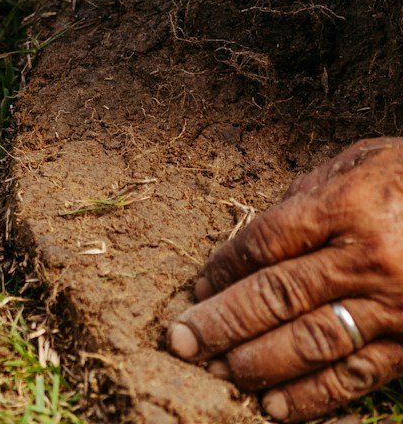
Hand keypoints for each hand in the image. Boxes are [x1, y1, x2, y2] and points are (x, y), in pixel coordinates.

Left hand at [166, 138, 402, 420]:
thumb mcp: (366, 161)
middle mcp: (368, 259)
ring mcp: (396, 306)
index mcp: (348, 205)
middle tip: (180, 343)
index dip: (221, 269)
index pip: (263, 241)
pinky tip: (278, 408)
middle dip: (221, 323)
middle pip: (277, 297)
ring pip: (312, 342)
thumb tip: (257, 234)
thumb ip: (311, 193)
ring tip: (219, 375)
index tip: (193, 289)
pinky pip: (359, 375)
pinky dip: (315, 396)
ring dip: (258, 364)